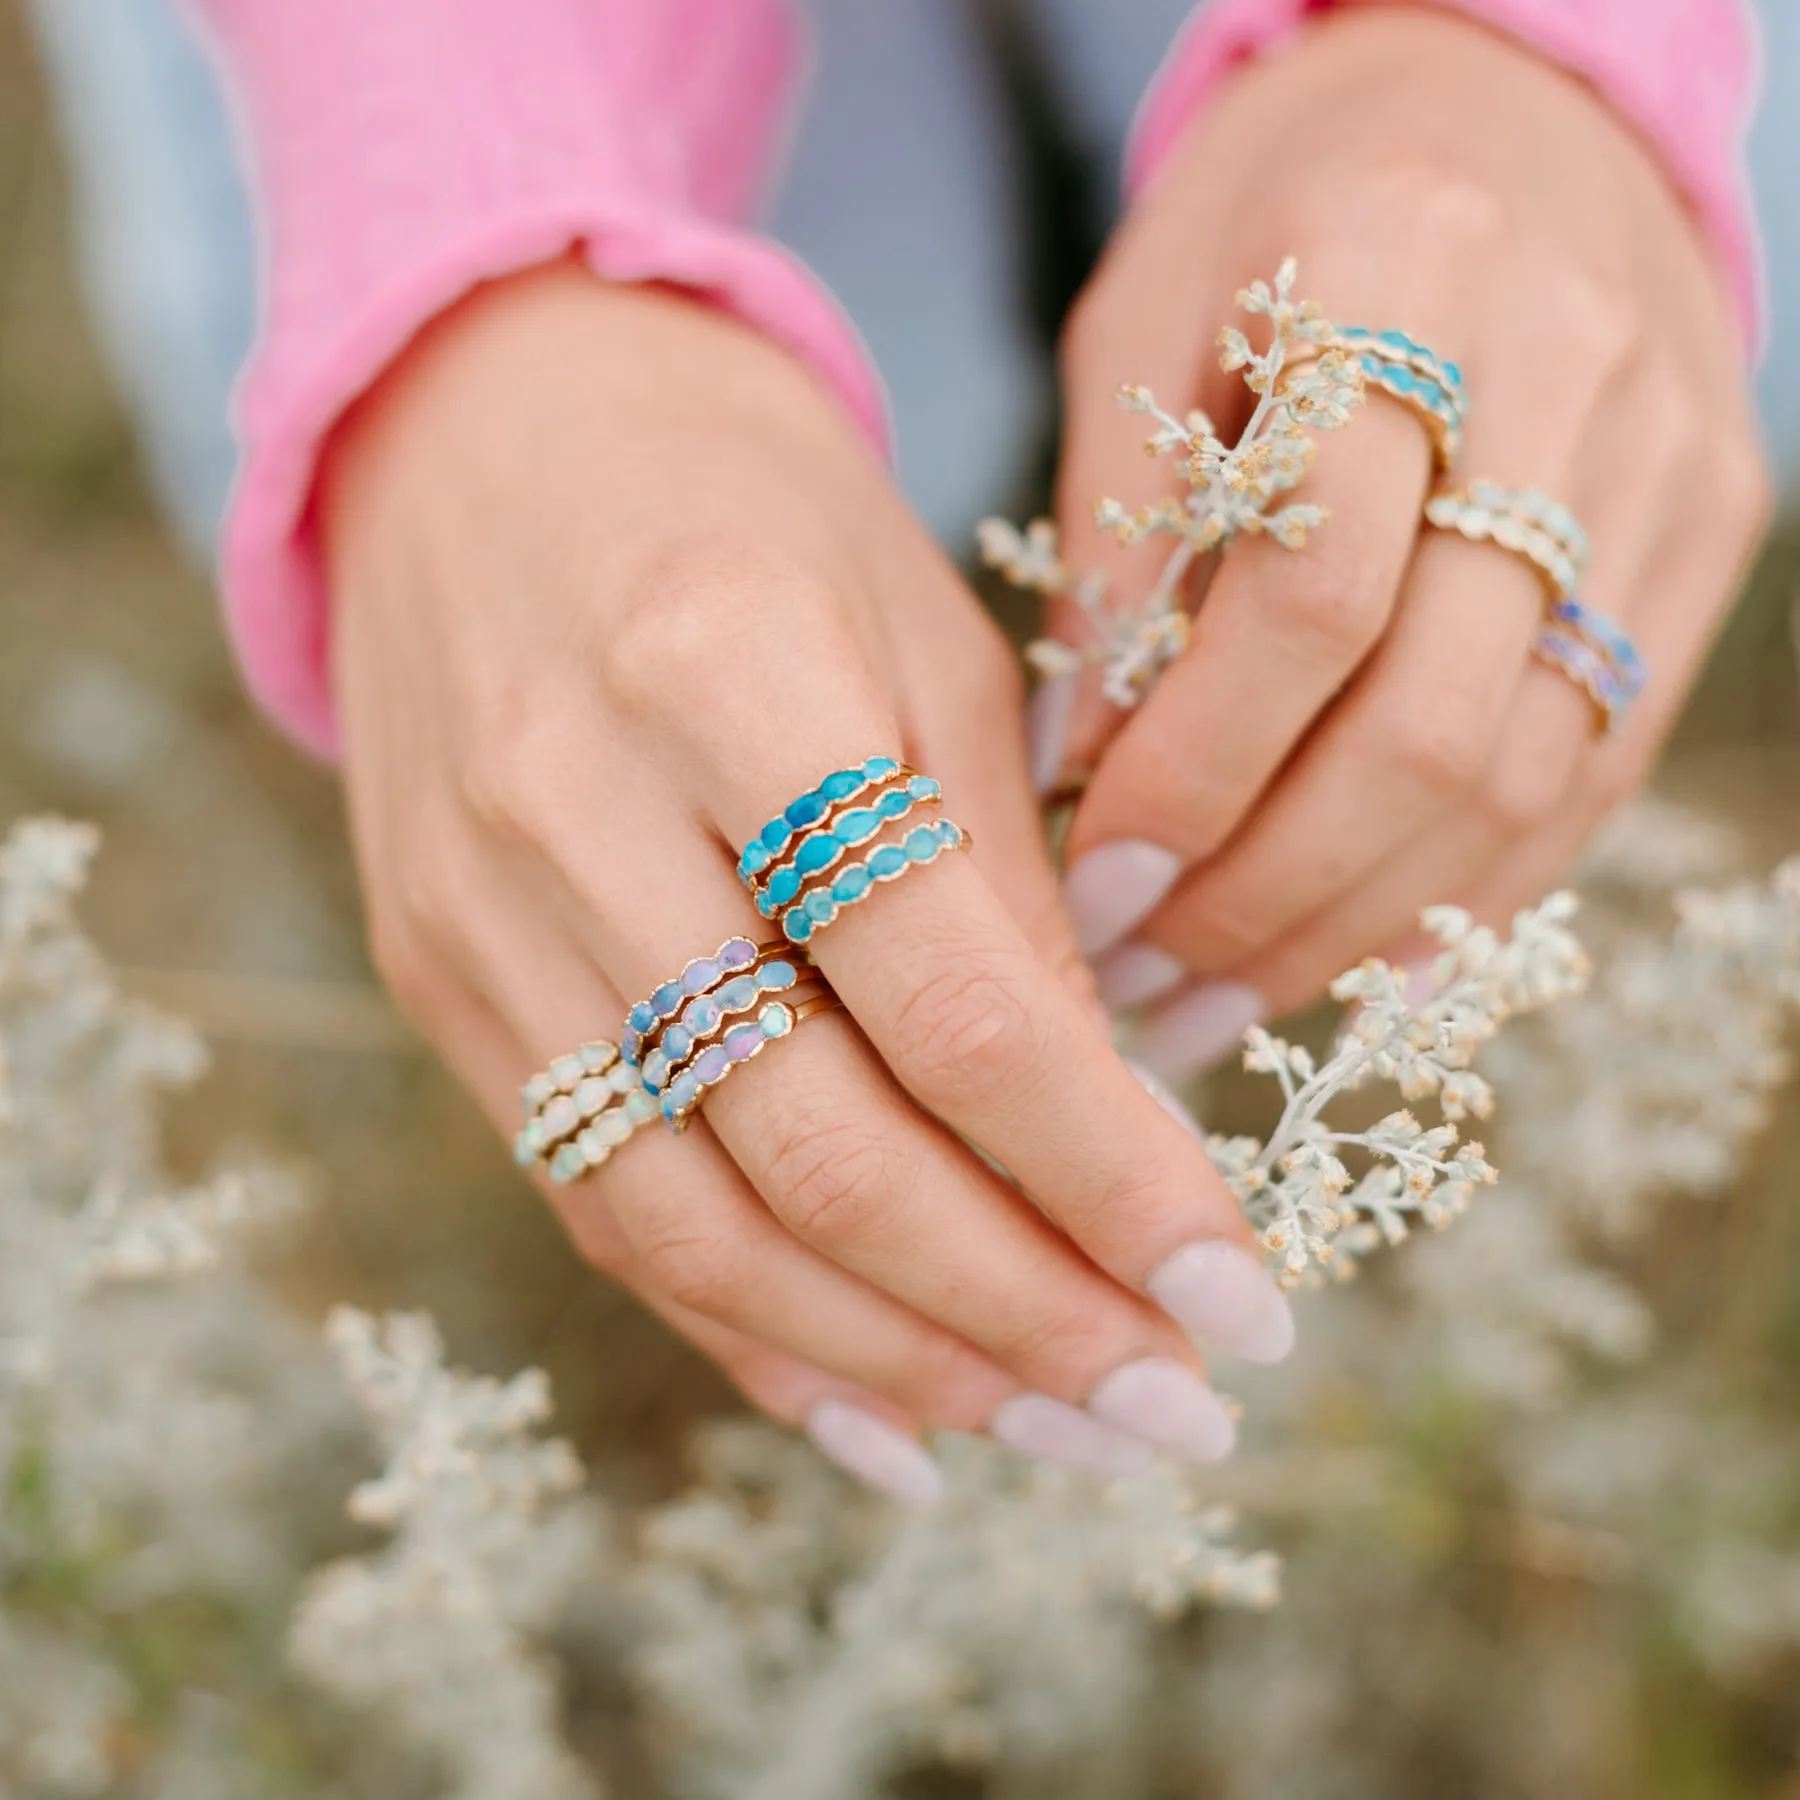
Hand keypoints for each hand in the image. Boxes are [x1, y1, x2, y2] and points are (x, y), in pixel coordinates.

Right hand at [322, 261, 1292, 1494]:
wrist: (488, 429)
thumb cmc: (752, 510)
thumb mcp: (923, 643)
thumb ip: (1000, 885)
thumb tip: (1107, 1128)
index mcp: (732, 674)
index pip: (951, 1003)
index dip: (1108, 1176)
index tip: (1237, 1302)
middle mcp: (575, 813)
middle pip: (818, 1144)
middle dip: (1018, 1311)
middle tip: (1166, 1413)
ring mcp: (478, 914)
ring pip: (695, 1216)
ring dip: (893, 1353)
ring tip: (1050, 1425)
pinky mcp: (431, 978)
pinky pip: (598, 1200)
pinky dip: (745, 1326)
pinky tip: (875, 1404)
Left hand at [1045, 6, 1769, 1074]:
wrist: (1497, 103)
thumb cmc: (1277, 214)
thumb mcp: (1147, 325)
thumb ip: (1120, 540)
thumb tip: (1082, 772)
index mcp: (1402, 274)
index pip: (1312, 593)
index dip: (1196, 766)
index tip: (1094, 877)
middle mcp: (1569, 375)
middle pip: (1431, 720)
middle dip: (1267, 888)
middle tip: (1141, 978)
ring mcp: (1666, 470)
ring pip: (1525, 774)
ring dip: (1354, 924)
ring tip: (1216, 1000)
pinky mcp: (1705, 538)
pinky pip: (1590, 766)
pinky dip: (1458, 884)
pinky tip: (1338, 947)